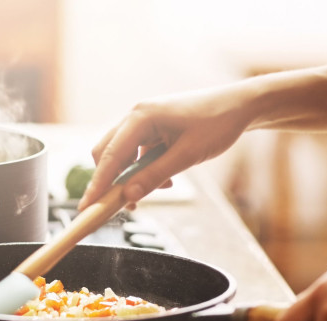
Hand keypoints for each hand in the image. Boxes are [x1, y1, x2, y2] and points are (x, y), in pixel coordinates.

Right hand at [78, 84, 255, 209]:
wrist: (240, 106)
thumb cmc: (217, 124)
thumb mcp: (187, 156)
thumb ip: (154, 176)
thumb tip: (128, 196)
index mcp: (141, 117)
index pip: (110, 156)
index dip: (97, 185)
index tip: (86, 208)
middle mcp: (136, 115)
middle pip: (108, 154)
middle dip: (112, 182)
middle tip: (123, 207)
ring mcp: (143, 120)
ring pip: (122, 155)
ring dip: (132, 177)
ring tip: (159, 190)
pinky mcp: (153, 128)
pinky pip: (137, 153)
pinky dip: (144, 169)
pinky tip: (167, 179)